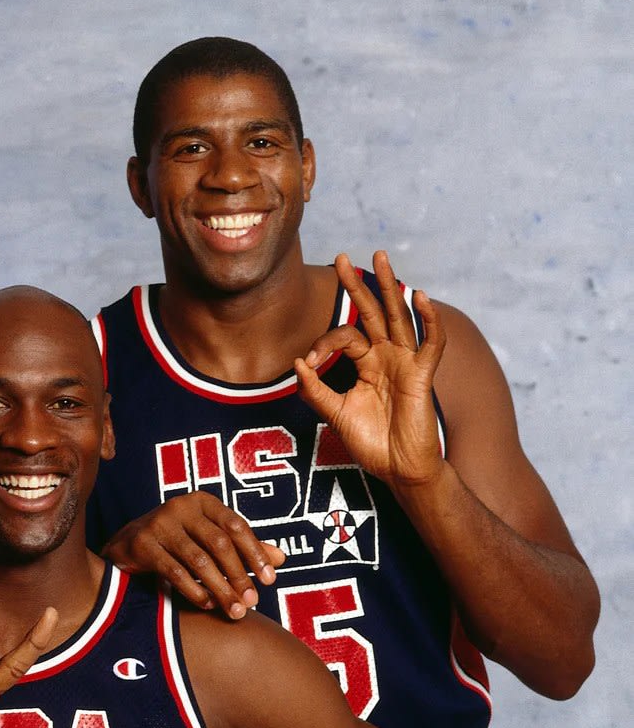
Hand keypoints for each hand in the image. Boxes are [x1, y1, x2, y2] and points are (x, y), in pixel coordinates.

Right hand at [102, 493, 283, 616]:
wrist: (126, 544)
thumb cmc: (176, 541)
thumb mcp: (209, 539)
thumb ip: (242, 547)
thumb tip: (281, 558)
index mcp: (202, 501)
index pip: (236, 526)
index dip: (255, 553)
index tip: (270, 580)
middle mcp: (180, 507)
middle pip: (219, 544)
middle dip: (239, 575)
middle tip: (253, 602)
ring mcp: (158, 524)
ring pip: (198, 560)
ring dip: (220, 588)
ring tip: (235, 610)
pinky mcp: (141, 544)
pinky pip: (174, 571)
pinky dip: (194, 590)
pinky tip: (208, 604)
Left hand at [295, 251, 447, 490]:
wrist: (398, 469)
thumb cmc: (371, 444)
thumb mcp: (335, 415)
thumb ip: (315, 390)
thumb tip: (297, 362)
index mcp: (366, 364)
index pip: (344, 337)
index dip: (323, 344)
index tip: (309, 364)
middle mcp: (386, 357)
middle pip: (372, 312)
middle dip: (357, 285)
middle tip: (341, 258)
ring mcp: (406, 363)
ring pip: (398, 316)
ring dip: (390, 286)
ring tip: (380, 257)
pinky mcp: (422, 376)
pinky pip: (430, 343)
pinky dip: (428, 321)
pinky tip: (420, 297)